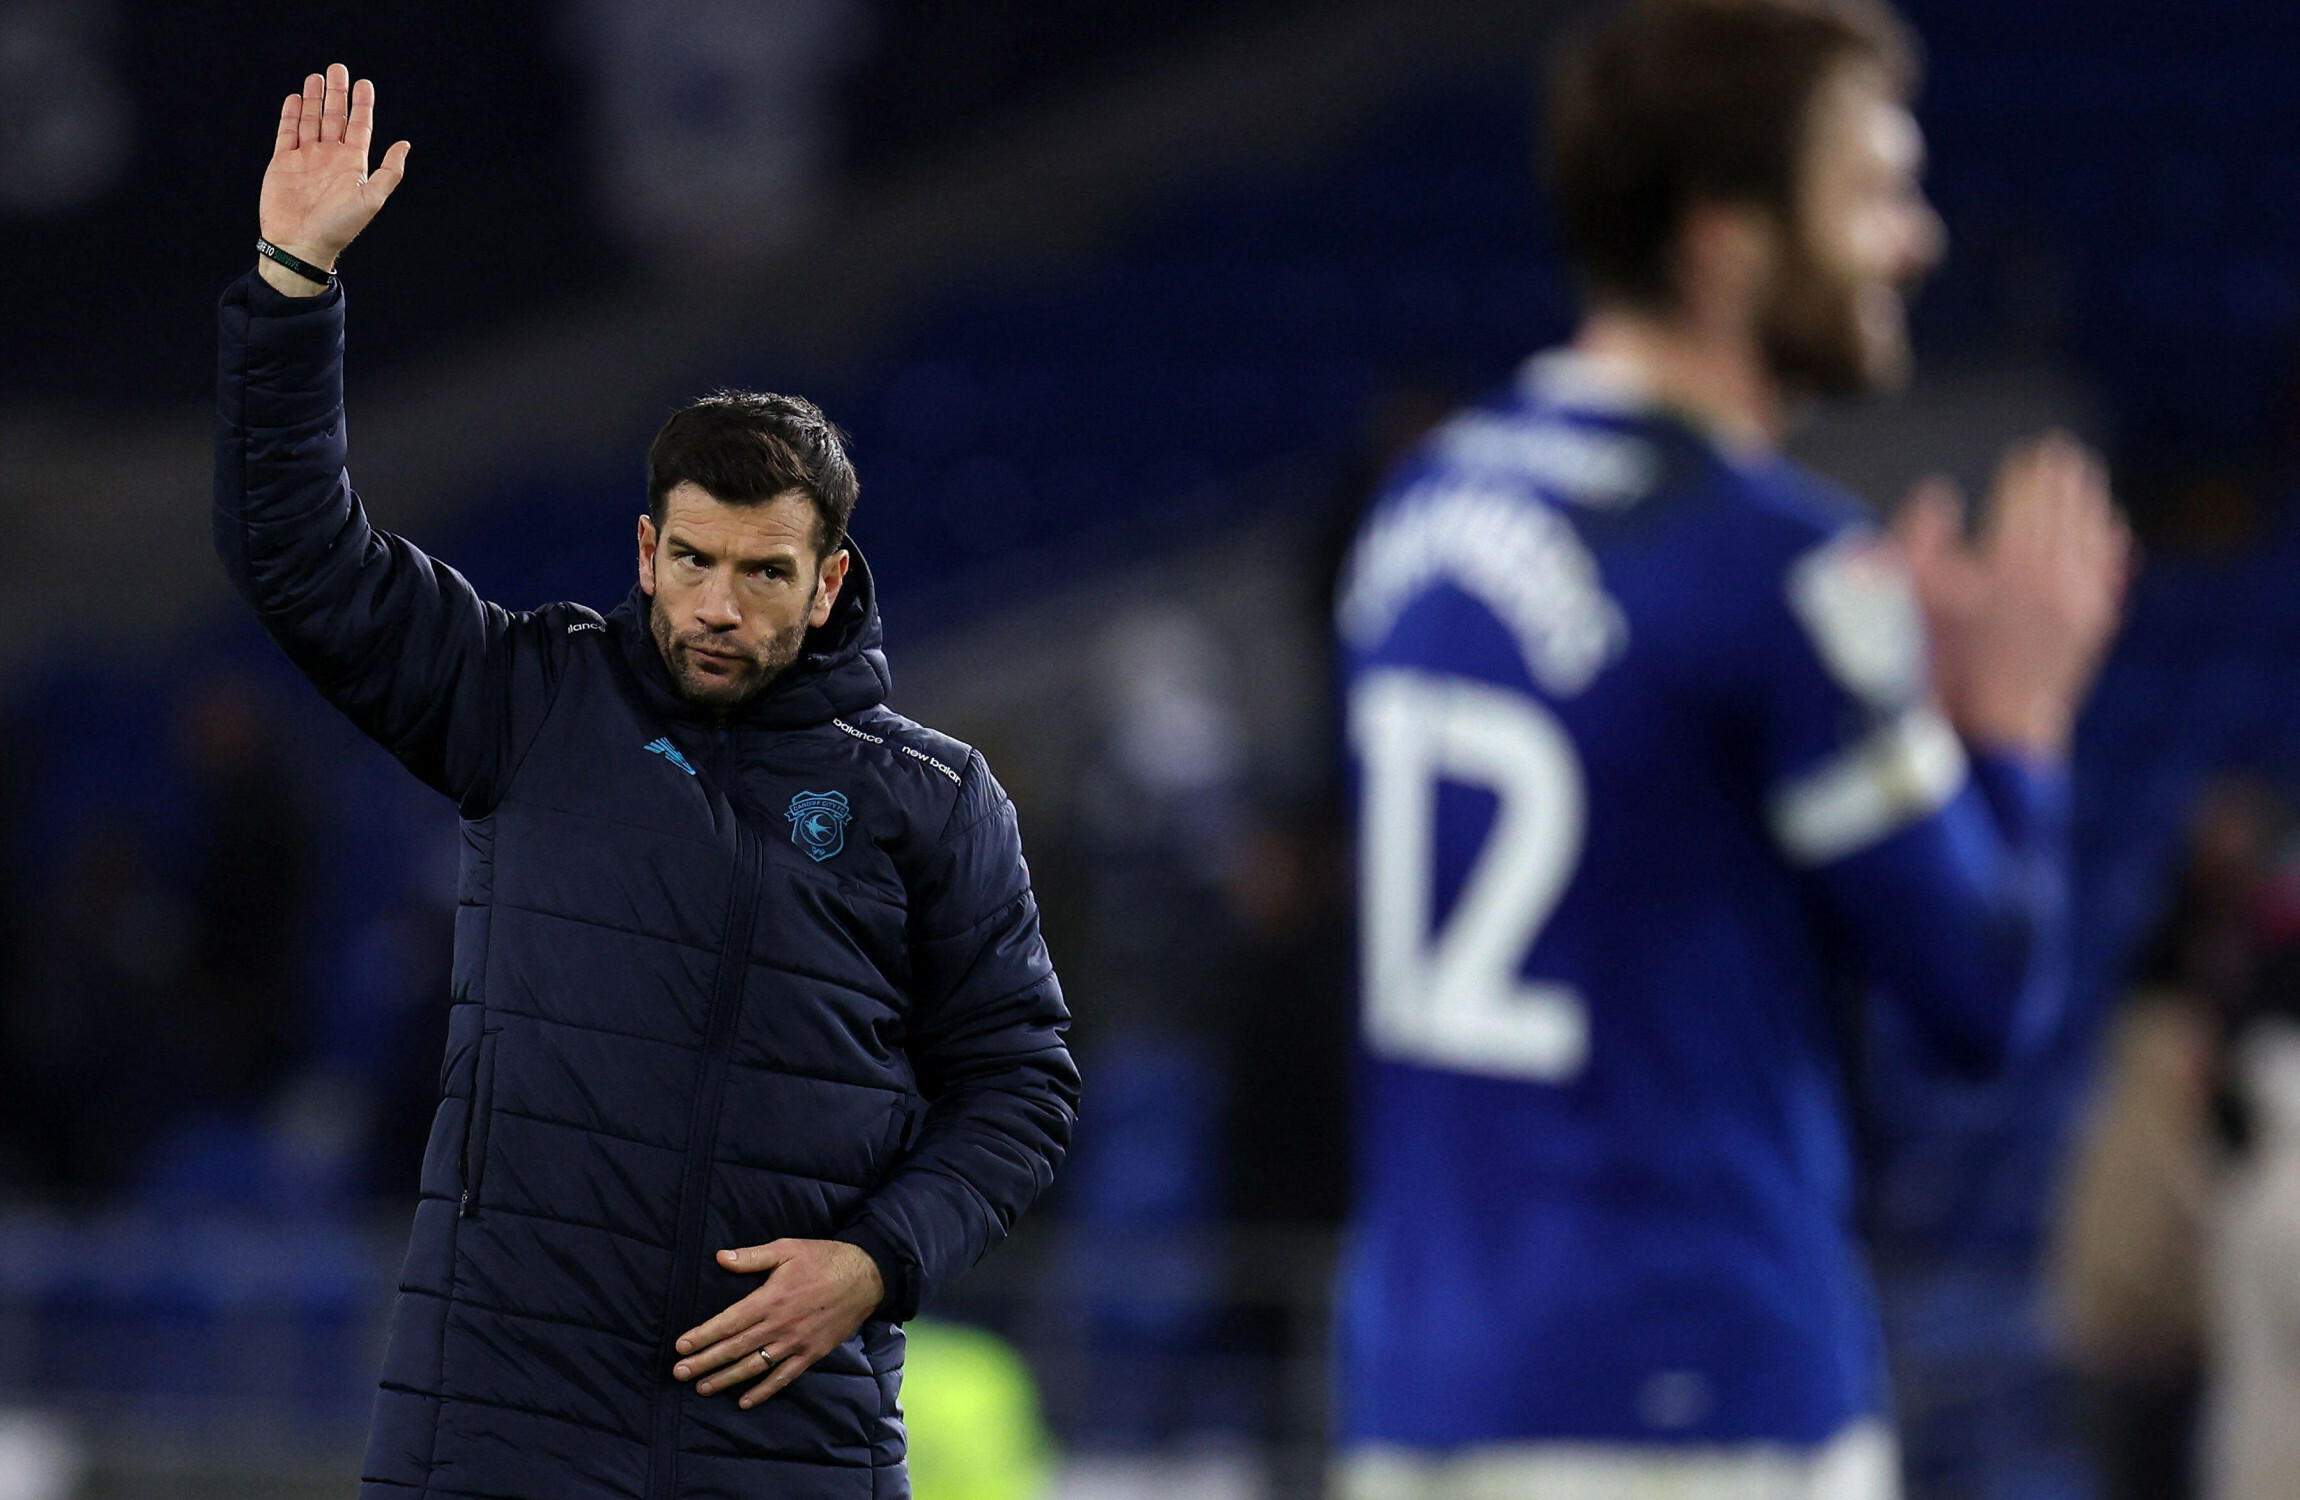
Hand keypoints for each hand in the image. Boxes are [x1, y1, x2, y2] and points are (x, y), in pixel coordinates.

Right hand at [257, 62, 409, 293]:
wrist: (301, 244)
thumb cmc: (338, 226)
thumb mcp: (371, 199)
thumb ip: (389, 172)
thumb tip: (405, 144)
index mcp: (353, 164)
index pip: (360, 126)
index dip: (362, 105)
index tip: (365, 83)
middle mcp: (330, 157)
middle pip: (335, 117)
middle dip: (337, 93)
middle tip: (338, 68)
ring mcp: (306, 158)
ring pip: (311, 120)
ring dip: (315, 99)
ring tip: (317, 77)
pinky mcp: (283, 162)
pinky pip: (287, 132)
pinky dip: (291, 114)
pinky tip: (296, 98)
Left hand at [671, 1239, 884, 1408]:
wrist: (866, 1277)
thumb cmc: (824, 1259)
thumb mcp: (787, 1249)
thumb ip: (752, 1257)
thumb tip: (720, 1258)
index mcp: (770, 1298)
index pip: (728, 1322)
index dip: (703, 1336)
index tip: (681, 1347)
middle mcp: (780, 1325)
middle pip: (735, 1348)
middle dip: (705, 1362)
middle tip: (679, 1374)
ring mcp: (796, 1343)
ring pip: (754, 1366)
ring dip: (726, 1379)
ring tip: (702, 1388)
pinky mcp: (811, 1354)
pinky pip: (783, 1377)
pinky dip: (763, 1391)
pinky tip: (744, 1401)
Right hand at [1893, 431, 2130, 757]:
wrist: (1989, 726)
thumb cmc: (1938, 663)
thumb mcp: (1908, 595)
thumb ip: (1917, 535)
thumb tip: (1937, 491)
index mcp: (2009, 558)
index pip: (2027, 496)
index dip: (2028, 469)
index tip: (2031, 449)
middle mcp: (2054, 571)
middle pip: (2065, 508)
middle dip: (2063, 477)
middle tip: (2062, 451)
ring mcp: (2080, 599)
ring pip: (2093, 533)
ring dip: (2089, 501)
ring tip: (2085, 478)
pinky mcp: (2092, 625)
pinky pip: (2107, 568)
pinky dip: (2109, 541)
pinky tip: (2110, 529)